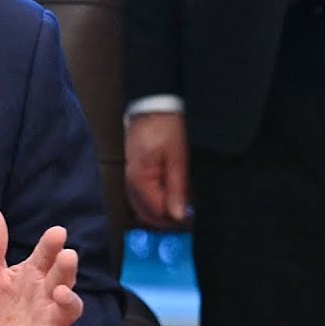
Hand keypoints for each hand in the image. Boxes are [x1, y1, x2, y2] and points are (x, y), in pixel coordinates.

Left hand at [0, 207, 82, 325]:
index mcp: (33, 275)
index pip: (45, 256)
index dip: (50, 245)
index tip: (57, 232)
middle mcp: (47, 296)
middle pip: (62, 279)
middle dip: (66, 268)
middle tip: (68, 255)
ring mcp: (50, 322)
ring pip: (68, 310)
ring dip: (68, 301)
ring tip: (60, 292)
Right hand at [124, 112, 189, 227]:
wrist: (154, 106)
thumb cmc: (166, 127)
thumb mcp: (178, 158)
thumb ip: (178, 188)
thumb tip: (178, 215)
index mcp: (139, 179)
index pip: (156, 212)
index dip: (176, 219)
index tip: (193, 218)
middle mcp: (130, 182)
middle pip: (146, 214)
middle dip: (167, 219)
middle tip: (189, 215)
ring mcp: (130, 178)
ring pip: (143, 207)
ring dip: (162, 210)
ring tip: (183, 204)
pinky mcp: (135, 172)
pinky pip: (143, 196)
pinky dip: (157, 200)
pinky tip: (172, 195)